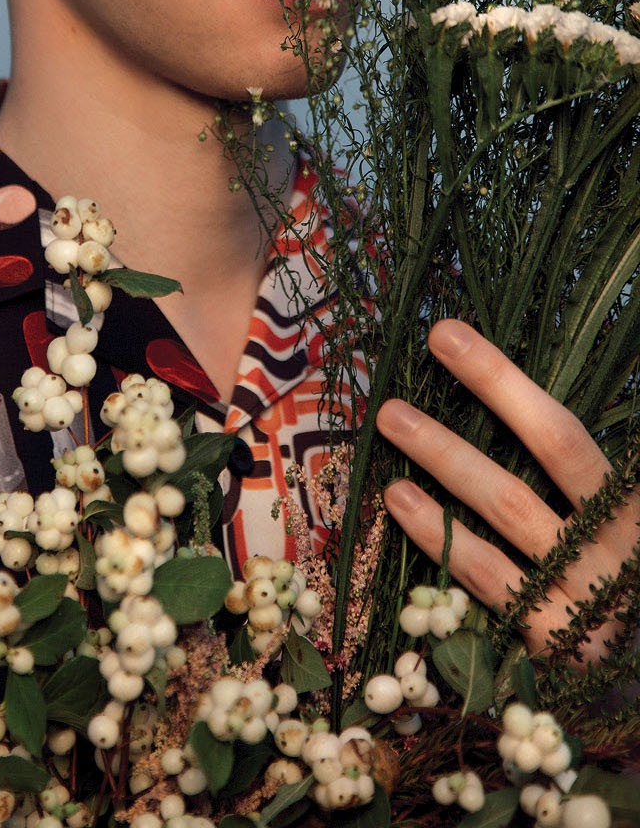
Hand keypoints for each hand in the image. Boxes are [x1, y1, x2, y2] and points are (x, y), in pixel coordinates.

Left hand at [375, 318, 639, 658]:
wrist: (631, 676)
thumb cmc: (596, 569)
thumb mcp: (598, 512)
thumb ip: (560, 461)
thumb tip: (491, 386)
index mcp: (629, 497)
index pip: (566, 425)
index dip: (505, 377)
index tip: (448, 333)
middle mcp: (618, 535)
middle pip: (556, 448)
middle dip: (492, 388)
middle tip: (431, 344)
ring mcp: (593, 588)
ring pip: (513, 508)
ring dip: (448, 457)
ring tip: (393, 420)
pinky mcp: (559, 638)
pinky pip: (491, 577)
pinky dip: (442, 535)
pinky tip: (399, 501)